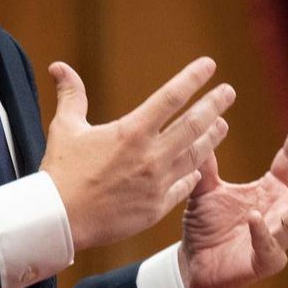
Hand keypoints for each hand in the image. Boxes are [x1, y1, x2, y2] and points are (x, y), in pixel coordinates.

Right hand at [41, 57, 235, 250]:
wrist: (60, 221)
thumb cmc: (60, 172)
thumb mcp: (65, 128)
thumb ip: (71, 95)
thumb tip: (59, 66)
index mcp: (131, 132)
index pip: (171, 97)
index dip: (193, 78)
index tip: (208, 65)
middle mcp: (150, 156)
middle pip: (193, 125)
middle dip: (214, 105)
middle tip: (228, 92)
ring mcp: (157, 184)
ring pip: (195, 156)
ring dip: (211, 138)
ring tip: (222, 126)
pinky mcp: (156, 208)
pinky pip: (183, 187)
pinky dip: (193, 175)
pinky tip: (199, 168)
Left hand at [178, 109, 287, 287]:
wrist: (192, 265)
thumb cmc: (206, 226)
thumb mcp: (204, 188)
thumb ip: (207, 162)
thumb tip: (208, 121)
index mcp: (271, 189)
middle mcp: (281, 211)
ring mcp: (278, 237)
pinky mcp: (265, 262)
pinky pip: (271, 248)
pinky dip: (263, 232)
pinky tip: (255, 216)